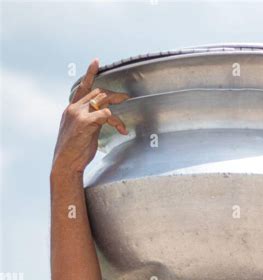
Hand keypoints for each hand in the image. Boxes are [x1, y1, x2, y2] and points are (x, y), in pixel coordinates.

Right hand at [51, 58, 128, 175]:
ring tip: (125, 102)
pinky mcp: (85, 122)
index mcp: (70, 110)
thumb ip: (89, 122)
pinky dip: (117, 121)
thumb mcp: (80, 133)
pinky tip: (122, 130)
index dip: (90, 75)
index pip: (81, 88)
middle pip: (96, 93)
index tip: (96, 62)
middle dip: (111, 93)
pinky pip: (106, 114)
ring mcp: (78, 114)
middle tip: (124, 96)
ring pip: (101, 100)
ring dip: (116, 100)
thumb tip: (101, 120)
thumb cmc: (73, 153)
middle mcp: (73, 109)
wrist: (65, 164)